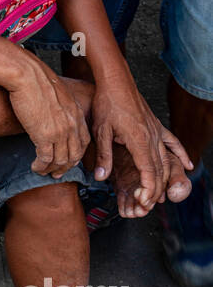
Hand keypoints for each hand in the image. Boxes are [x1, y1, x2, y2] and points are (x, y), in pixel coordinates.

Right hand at [7, 56, 90, 177]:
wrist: (26, 75)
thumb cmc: (36, 79)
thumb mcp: (57, 92)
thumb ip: (60, 105)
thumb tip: (52, 113)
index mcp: (76, 113)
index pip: (84, 141)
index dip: (76, 155)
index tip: (68, 160)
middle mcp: (72, 124)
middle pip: (74, 154)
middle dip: (65, 167)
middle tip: (56, 173)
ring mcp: (60, 131)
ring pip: (60, 160)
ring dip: (51, 169)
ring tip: (43, 171)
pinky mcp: (44, 135)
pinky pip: (46, 159)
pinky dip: (40, 166)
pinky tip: (35, 167)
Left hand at [91, 75, 192, 213]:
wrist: (116, 81)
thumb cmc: (107, 103)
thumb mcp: (100, 131)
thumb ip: (103, 155)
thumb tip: (100, 178)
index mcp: (139, 140)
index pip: (149, 171)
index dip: (148, 189)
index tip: (144, 202)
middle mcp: (152, 137)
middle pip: (159, 169)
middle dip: (155, 190)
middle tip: (146, 206)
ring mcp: (156, 130)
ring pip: (165, 159)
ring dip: (164, 178)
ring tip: (160, 195)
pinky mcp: (156, 125)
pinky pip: (172, 142)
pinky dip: (180, 154)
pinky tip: (187, 165)